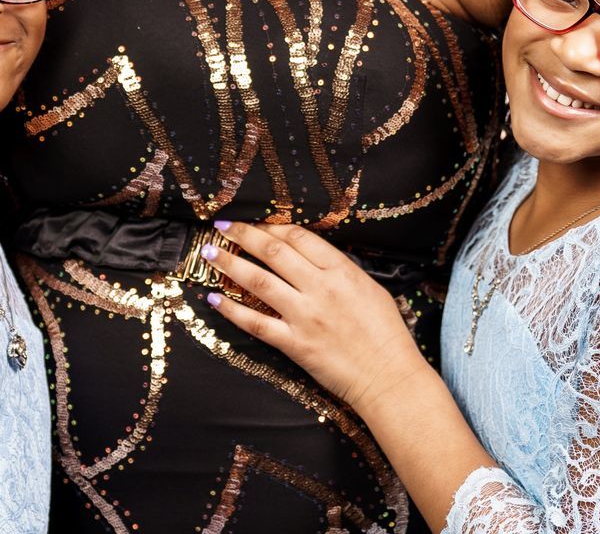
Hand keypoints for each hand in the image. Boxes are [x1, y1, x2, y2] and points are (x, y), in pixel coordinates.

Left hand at [203, 221, 428, 415]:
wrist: (389, 378)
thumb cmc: (386, 334)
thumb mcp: (370, 288)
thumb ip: (340, 269)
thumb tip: (311, 255)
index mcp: (342, 271)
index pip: (298, 237)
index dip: (270, 226)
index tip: (254, 221)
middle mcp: (320, 288)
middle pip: (273, 252)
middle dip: (243, 235)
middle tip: (222, 226)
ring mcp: (305, 316)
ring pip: (258, 281)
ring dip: (230, 265)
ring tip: (210, 254)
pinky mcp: (295, 344)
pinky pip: (256, 323)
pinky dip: (232, 310)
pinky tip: (214, 299)